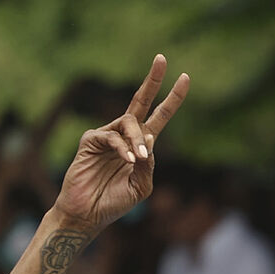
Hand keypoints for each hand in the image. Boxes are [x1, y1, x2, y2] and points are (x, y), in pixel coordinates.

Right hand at [55, 56, 188, 230]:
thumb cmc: (115, 202)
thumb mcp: (142, 185)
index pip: (160, 116)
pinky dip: (122, 147)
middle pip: (141, 101)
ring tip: (137, 159)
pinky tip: (127, 160)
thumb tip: (150, 137)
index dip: (173, 98)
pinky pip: (111, 136)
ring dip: (137, 139)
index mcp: (142, 145)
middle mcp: (125, 136)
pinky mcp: (90, 140)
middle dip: (153, 80)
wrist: (88, 214)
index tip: (185, 77)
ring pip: (130, 122)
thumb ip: (149, 163)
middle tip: (162, 58)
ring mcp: (107, 136)